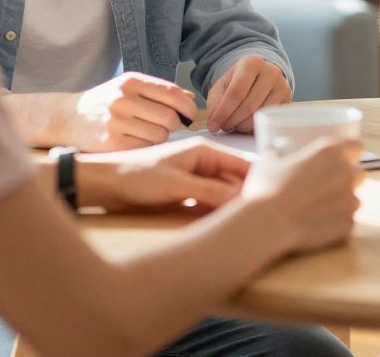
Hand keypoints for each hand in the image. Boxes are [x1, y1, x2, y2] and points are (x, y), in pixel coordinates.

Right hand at [68, 72, 198, 150]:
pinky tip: (135, 140)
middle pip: (169, 118)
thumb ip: (160, 91)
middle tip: (165, 125)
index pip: (173, 93)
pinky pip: (145, 148)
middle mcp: (124, 99)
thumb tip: (192, 99)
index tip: (191, 115)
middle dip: (174, 124)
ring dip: (159, 137)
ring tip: (145, 132)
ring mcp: (116, 122)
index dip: (188, 107)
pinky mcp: (111, 143)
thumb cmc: (105, 101)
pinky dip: (145, 147)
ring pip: (159, 136)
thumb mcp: (129, 87)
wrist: (67, 117)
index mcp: (132, 81)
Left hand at [76, 137, 250, 210]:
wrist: (104, 186)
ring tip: (249, 225)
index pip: (242, 164)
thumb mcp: (176, 185)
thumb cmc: (137, 177)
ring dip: (232, 208)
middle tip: (264, 217)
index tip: (275, 197)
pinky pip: (209, 206)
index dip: (259, 179)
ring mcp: (195, 182)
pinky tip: (225, 227)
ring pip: (223, 196)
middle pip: (235, 181)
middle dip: (248, 196)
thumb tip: (242, 199)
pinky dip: (217, 215)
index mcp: (204, 152)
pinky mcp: (185, 197)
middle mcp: (203, 165)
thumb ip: (210, 192)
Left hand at [206, 55, 291, 132]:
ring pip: (260, 115)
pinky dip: (254, 127)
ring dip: (242, 126)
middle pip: (248, 106)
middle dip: (232, 121)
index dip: (223, 112)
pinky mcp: (288, 100)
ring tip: (234, 125)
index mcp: (251, 63)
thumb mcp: (222, 86)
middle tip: (224, 127)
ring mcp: (282, 86)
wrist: (260, 76)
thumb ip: (215, 103)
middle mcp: (271, 72)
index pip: (236, 92)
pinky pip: (269, 120)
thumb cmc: (238, 82)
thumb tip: (214, 124)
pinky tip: (246, 124)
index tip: (213, 125)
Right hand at [247, 138, 363, 255]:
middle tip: (325, 188)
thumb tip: (274, 150)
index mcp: (329, 152)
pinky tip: (317, 227)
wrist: (266, 224)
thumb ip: (277, 153)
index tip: (343, 159)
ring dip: (342, 204)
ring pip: (354, 200)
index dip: (350, 153)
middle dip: (346, 180)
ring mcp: (349, 200)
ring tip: (318, 211)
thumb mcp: (267, 162)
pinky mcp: (348, 224)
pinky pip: (347, 222)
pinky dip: (337, 225)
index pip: (356, 146)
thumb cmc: (265, 190)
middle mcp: (346, 173)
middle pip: (358, 174)